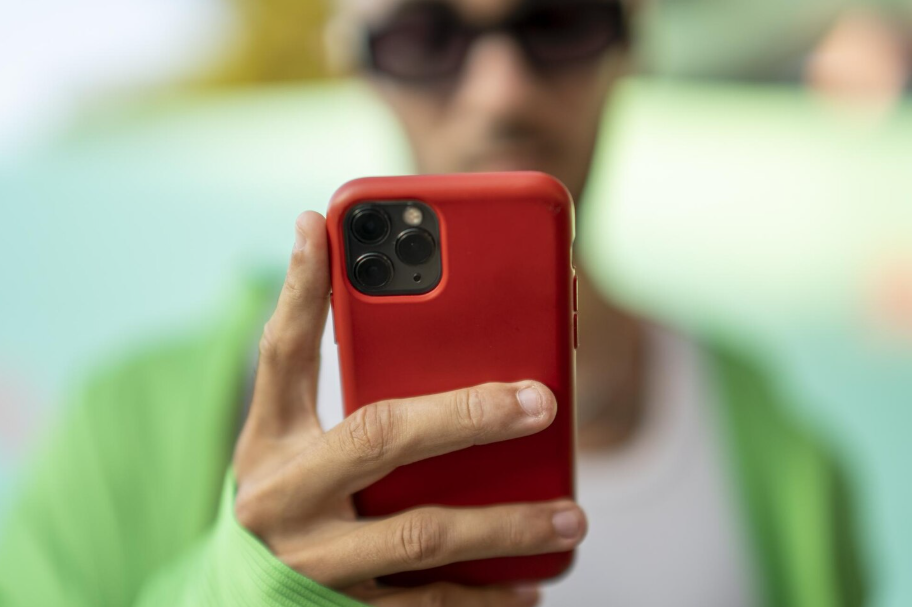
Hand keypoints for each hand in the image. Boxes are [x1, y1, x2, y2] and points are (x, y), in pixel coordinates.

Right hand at [232, 212, 586, 605]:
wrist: (231, 601)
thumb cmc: (283, 496)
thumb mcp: (286, 437)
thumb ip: (320, 371)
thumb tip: (333, 264)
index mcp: (270, 440)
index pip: (281, 351)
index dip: (300, 287)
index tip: (322, 225)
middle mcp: (283, 497)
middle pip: (380, 436)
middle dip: (467, 414)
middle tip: (542, 401)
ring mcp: (315, 562)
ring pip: (421, 533)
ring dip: (505, 522)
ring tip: (572, 517)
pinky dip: (484, 599)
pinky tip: (532, 588)